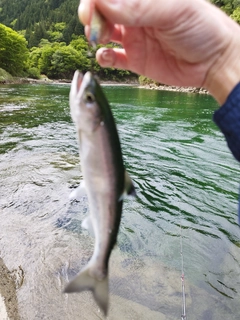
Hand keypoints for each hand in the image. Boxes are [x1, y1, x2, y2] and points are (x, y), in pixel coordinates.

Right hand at [79, 0, 239, 103]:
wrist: (214, 62)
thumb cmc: (201, 28)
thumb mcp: (174, 10)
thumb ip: (139, 7)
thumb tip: (104, 4)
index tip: (92, 9)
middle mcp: (136, 15)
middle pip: (104, 10)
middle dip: (93, 16)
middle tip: (93, 25)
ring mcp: (135, 38)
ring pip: (104, 32)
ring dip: (95, 35)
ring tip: (98, 40)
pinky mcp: (136, 60)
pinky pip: (113, 58)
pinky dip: (104, 58)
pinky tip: (106, 57)